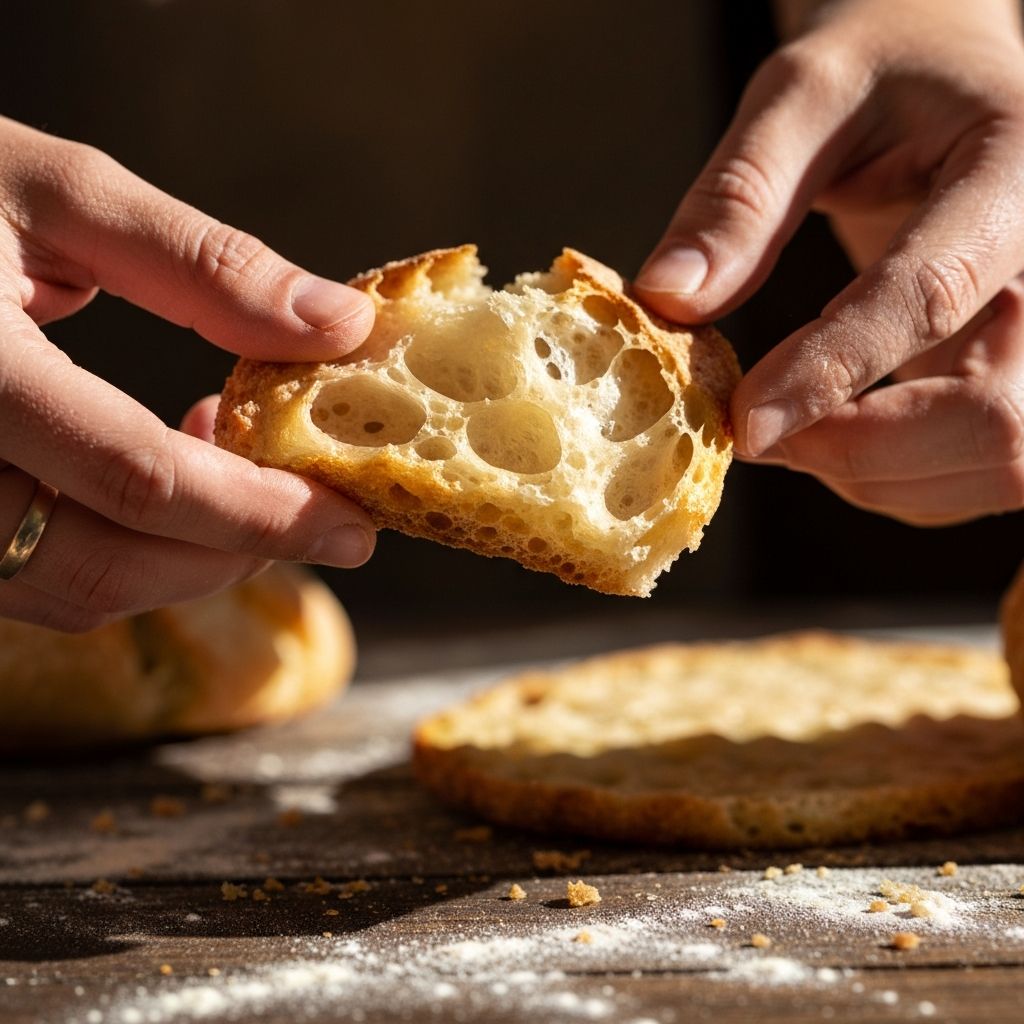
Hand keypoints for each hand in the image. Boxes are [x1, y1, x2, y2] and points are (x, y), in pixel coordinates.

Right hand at [0, 116, 375, 631]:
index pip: (139, 479)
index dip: (262, 515)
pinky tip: (172, 478)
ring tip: (249, 474)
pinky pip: (40, 578)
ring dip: (188, 558)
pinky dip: (129, 551)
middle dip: (238, 553)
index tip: (355, 522)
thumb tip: (339, 324)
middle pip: (111, 563)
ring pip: (77, 589)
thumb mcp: (57, 193)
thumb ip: (203, 265)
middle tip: (324, 516)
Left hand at [636, 0, 1023, 524]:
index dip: (831, 372)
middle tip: (753, 430)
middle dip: (857, 449)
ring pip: (996, 465)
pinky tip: (830, 435)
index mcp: (1019, 170)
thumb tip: (669, 299)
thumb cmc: (877, 71)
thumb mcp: (802, 94)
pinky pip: (980, 472)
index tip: (744, 424)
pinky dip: (894, 479)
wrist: (940, 80)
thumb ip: (740, 196)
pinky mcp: (1021, 374)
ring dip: (872, 475)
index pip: (930, 296)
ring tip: (786, 426)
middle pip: (994, 418)